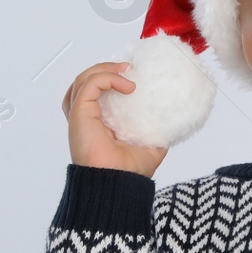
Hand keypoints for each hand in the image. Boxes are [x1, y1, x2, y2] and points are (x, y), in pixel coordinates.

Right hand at [62, 61, 168, 177]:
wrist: (120, 184)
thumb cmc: (129, 174)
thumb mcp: (151, 149)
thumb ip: (157, 135)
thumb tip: (171, 125)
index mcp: (97, 126)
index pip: (94, 95)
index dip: (108, 79)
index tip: (130, 74)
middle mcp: (85, 120)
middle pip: (84, 83)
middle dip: (104, 69)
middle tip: (128, 68)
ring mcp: (80, 116)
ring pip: (82, 79)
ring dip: (104, 69)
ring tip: (127, 70)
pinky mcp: (80, 114)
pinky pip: (89, 84)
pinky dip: (107, 77)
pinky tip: (128, 86)